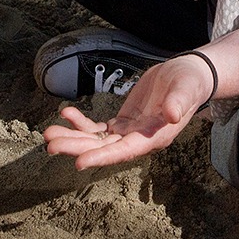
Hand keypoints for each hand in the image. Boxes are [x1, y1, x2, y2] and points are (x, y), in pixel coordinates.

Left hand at [42, 55, 212, 168]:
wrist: (188, 75)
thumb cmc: (190, 82)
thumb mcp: (186, 89)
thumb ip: (179, 102)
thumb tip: (172, 115)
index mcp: (155, 136)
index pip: (125, 151)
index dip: (102, 157)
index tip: (79, 162)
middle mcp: (140, 139)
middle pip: (104, 148)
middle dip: (77, 147)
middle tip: (50, 144)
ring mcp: (130, 132)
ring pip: (97, 140)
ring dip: (73, 137)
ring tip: (48, 133)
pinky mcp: (123, 122)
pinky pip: (98, 128)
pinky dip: (81, 122)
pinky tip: (66, 113)